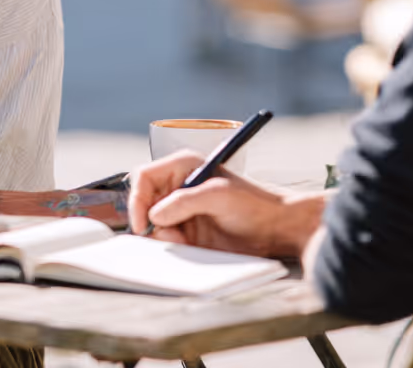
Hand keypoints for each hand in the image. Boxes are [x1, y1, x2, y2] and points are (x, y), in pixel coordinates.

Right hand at [129, 151, 326, 259]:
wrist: (275, 229)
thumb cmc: (252, 203)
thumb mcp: (218, 196)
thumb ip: (184, 202)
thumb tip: (154, 215)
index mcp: (183, 166)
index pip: (145, 177)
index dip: (138, 198)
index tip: (143, 223)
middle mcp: (178, 186)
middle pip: (143, 202)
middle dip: (148, 221)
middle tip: (165, 236)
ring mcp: (182, 210)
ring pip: (152, 224)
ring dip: (161, 235)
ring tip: (184, 241)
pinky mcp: (187, 231)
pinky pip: (165, 239)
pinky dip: (170, 246)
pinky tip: (188, 246)